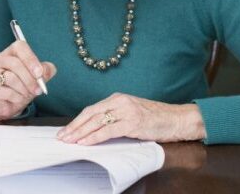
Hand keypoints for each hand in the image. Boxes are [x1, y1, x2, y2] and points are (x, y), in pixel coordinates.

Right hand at [0, 41, 56, 119]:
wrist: (8, 104)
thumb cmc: (22, 87)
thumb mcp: (36, 78)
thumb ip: (45, 71)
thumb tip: (46, 70)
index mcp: (11, 52)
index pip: (19, 47)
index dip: (30, 59)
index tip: (39, 73)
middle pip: (15, 63)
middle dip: (30, 79)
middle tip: (38, 90)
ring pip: (11, 78)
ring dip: (24, 90)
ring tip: (26, 95)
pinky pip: (6, 92)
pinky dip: (16, 98)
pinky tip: (17, 99)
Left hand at [57, 92, 206, 144]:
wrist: (177, 119)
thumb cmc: (156, 119)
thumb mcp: (131, 113)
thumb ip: (115, 117)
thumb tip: (95, 129)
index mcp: (117, 98)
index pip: (91, 109)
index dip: (77, 120)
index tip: (66, 130)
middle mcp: (120, 101)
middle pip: (90, 114)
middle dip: (74, 126)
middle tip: (62, 137)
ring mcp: (126, 111)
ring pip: (97, 122)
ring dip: (81, 132)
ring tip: (70, 141)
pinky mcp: (132, 122)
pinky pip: (108, 131)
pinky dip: (94, 137)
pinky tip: (86, 142)